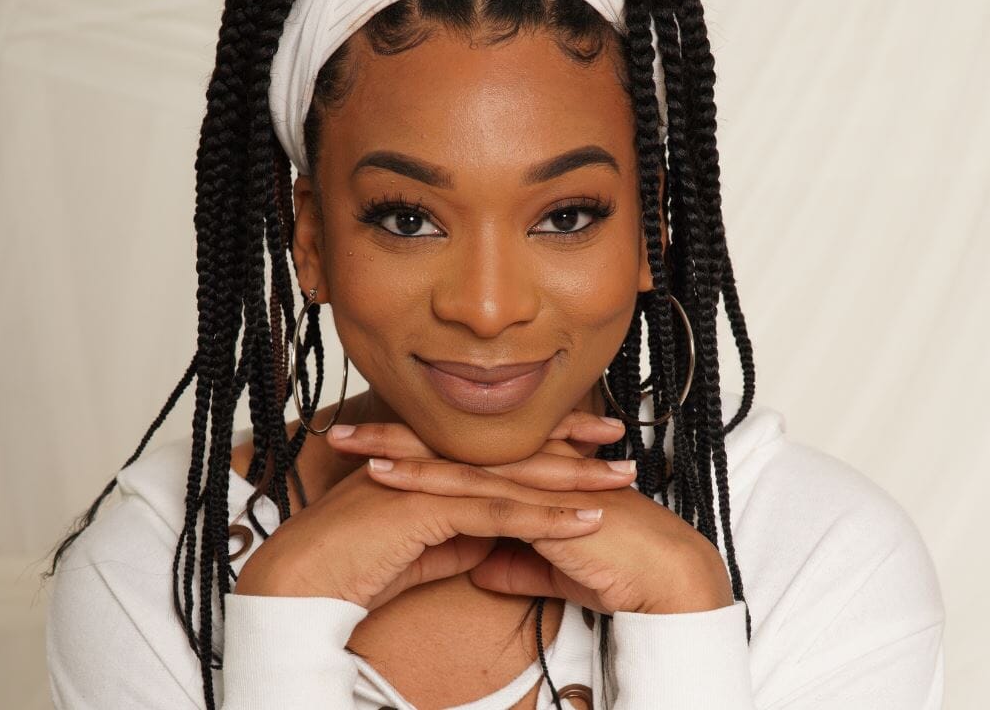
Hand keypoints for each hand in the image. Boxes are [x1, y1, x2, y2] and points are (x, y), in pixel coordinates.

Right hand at [232, 411, 621, 610]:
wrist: (304, 578)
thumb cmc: (358, 562)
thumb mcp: (425, 545)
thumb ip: (463, 532)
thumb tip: (501, 537)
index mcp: (436, 460)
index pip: (503, 443)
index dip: (549, 436)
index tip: (591, 434)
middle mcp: (438, 459)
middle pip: (518, 449)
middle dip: (576, 444)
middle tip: (623, 438)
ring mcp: (434, 480)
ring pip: (517, 477)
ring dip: (576, 479)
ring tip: (623, 478)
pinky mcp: (429, 509)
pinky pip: (499, 515)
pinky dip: (548, 521)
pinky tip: (587, 522)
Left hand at [360, 427, 734, 615]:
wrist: (663, 575)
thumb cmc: (618, 564)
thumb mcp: (553, 564)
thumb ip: (517, 559)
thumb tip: (482, 562)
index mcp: (525, 475)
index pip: (459, 453)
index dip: (413, 446)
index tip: (369, 445)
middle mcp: (520, 467)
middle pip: (443, 443)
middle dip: (389, 434)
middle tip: (338, 427)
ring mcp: (523, 479)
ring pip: (445, 457)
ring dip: (390, 447)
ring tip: (342, 440)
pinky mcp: (530, 501)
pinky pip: (465, 488)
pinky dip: (421, 480)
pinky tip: (383, 474)